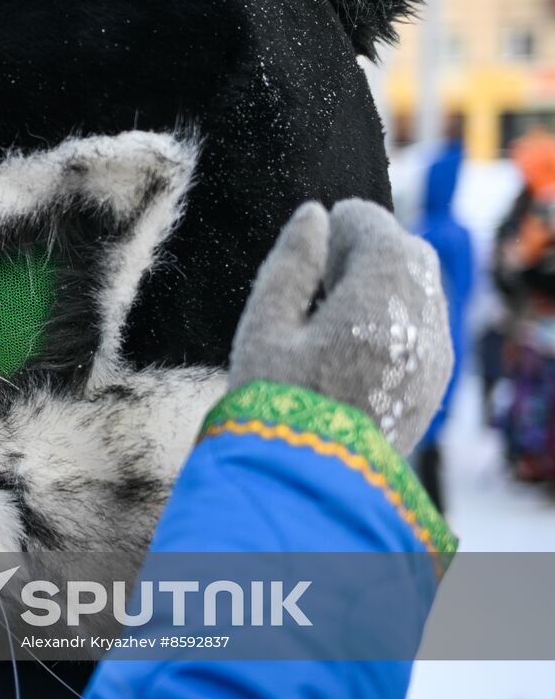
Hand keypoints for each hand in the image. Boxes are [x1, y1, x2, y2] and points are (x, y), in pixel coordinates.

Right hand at [230, 200, 452, 455]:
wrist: (310, 482)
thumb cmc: (276, 400)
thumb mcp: (265, 325)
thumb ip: (290, 265)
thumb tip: (312, 216)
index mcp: (377, 290)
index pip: (371, 223)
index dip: (337, 226)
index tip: (310, 246)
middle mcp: (420, 315)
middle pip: (406, 252)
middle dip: (367, 251)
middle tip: (319, 278)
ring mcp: (434, 352)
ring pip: (420, 291)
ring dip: (383, 286)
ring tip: (334, 314)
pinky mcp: (433, 382)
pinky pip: (424, 328)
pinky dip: (395, 319)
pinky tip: (354, 345)